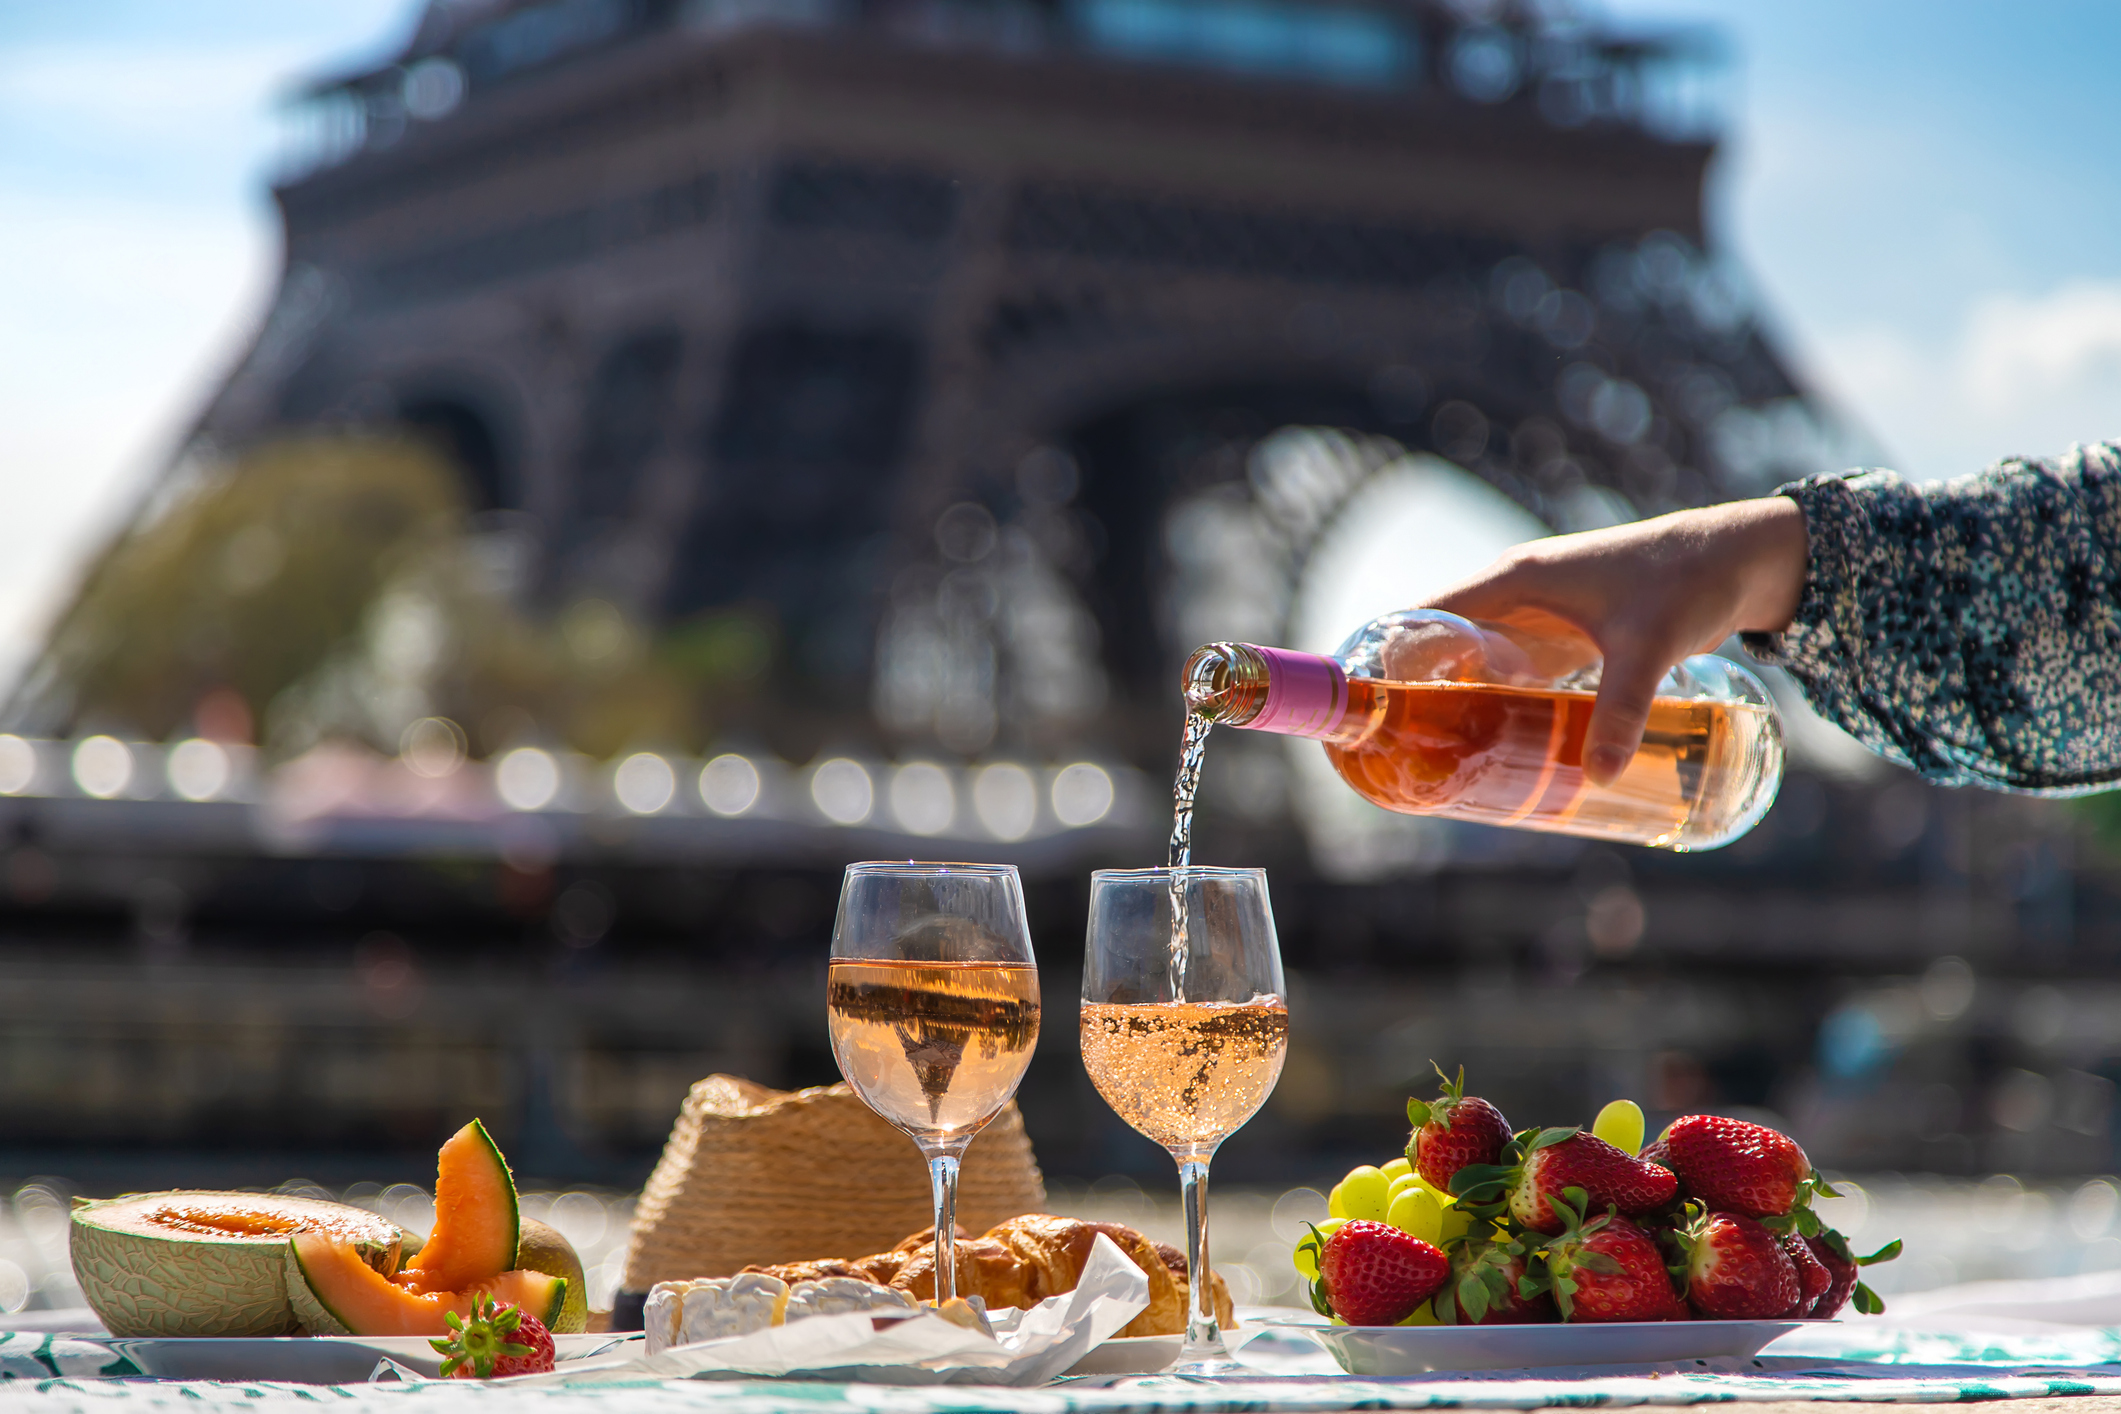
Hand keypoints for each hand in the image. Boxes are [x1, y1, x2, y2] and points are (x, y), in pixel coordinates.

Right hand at [1420, 497, 1808, 785]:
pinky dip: (1494, 696)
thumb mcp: (1649, 647)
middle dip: (1415, 690)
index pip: (1425, 613)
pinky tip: (1492, 738)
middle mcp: (1514, 592)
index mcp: (1512, 580)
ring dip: (1453, 696)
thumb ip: (1622, 708)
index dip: (1388, 654)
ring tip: (1432, 753)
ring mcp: (1539, 613)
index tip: (1363, 703)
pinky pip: (1510, 665)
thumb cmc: (1687, 582)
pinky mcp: (1565, 632)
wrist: (1739, 556)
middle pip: (1441, 642)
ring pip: (1475, 656)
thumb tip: (1600, 777)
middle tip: (1396, 749)